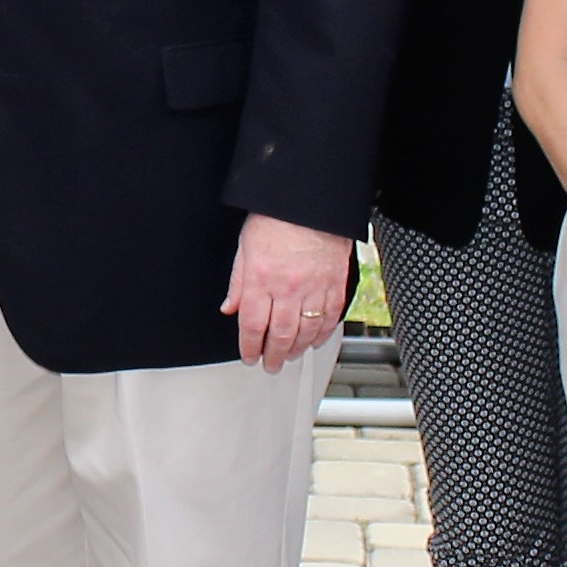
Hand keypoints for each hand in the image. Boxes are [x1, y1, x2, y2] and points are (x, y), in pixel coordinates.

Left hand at [225, 214, 352, 370]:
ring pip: (307, 332)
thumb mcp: (245, 247)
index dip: (249, 348)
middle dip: (273, 356)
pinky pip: (331, 318)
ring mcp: (314, 288)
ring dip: (297, 350)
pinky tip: (315, 341)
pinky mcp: (335, 284)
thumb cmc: (277, 217)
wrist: (311, 201)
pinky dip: (323, 334)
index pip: (253, 326)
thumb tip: (230, 307)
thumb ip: (238, 282)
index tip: (249, 357)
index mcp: (261, 279)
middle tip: (270, 365)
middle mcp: (288, 288)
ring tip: (290, 356)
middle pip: (280, 336)